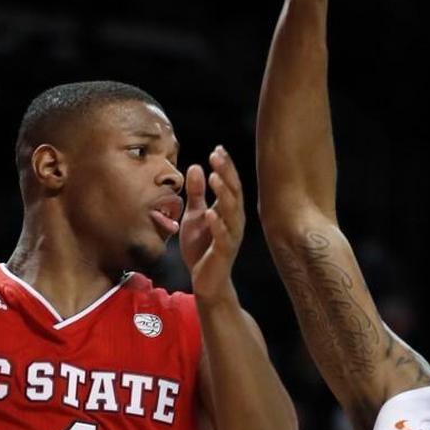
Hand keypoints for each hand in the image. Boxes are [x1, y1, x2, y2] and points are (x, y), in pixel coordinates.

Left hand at [180, 146, 244, 301]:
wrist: (206, 280)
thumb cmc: (202, 247)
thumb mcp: (195, 215)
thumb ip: (196, 193)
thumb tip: (196, 166)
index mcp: (229, 210)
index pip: (230, 183)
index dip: (225, 167)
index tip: (217, 149)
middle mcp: (234, 220)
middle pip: (234, 193)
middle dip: (226, 174)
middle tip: (217, 156)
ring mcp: (231, 236)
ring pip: (231, 212)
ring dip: (223, 195)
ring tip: (214, 179)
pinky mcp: (223, 252)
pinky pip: (223, 237)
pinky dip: (218, 225)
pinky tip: (211, 213)